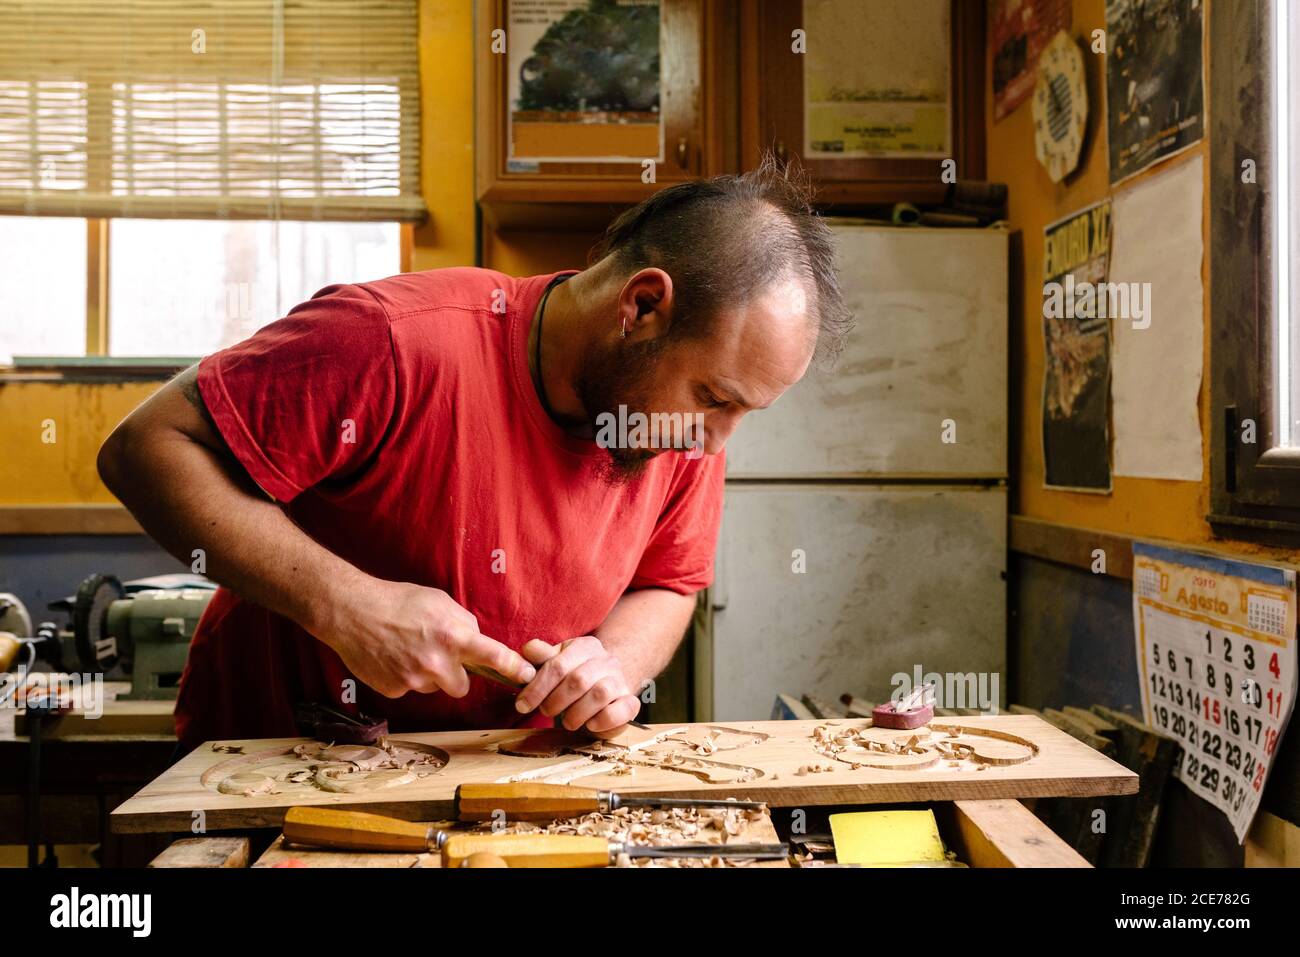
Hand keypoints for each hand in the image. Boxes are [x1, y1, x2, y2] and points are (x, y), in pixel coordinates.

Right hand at [319, 581, 535, 698]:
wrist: (352, 612)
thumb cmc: (398, 600)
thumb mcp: (439, 601)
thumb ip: (463, 622)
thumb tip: (476, 639)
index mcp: (452, 636)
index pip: (493, 656)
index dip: (514, 668)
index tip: (529, 676)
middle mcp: (437, 662)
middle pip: (462, 687)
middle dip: (455, 676)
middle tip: (438, 655)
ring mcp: (414, 680)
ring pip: (434, 687)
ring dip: (428, 675)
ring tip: (408, 650)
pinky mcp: (394, 690)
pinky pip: (410, 689)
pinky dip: (404, 677)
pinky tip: (392, 657)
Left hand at [516, 637, 641, 733]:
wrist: (609, 683)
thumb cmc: (575, 674)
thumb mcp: (557, 662)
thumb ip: (542, 657)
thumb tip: (528, 649)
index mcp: (585, 647)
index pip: (558, 665)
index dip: (537, 687)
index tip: (522, 705)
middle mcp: (606, 660)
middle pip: (577, 680)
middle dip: (555, 701)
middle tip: (546, 712)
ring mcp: (621, 680)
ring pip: (599, 694)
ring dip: (576, 713)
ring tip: (567, 721)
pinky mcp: (631, 702)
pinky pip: (621, 711)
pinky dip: (602, 721)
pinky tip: (590, 724)